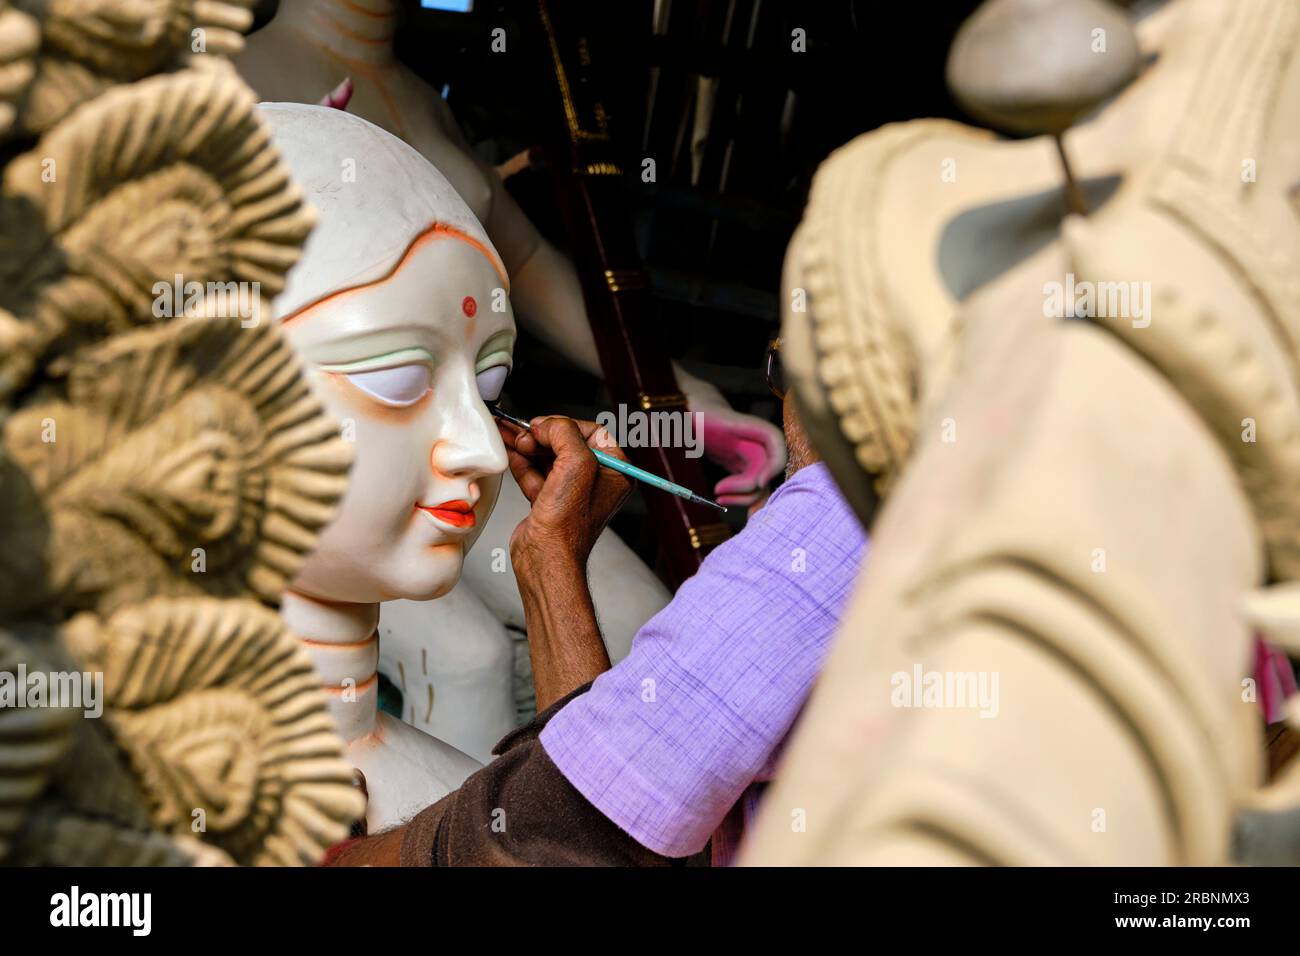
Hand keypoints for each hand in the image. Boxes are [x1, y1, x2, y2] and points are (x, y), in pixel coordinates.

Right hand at [499, 415, 631, 568]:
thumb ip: (564, 433)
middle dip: (542, 435)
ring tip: (509, 433)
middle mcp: (596, 482)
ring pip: (548, 457)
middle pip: (567, 443)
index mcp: (615, 472)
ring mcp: (571, 493)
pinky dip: (522, 461)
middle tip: (523, 432)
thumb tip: (547, 424)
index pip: (593, 432)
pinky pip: (535, 473)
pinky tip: (510, 451)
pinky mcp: (549, 502)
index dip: (566, 425)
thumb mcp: (575, 464)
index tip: (544, 426)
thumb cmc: (568, 523)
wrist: (546, 557)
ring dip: (528, 445)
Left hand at [674, 365, 786, 505]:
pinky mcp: (733, 458)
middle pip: (767, 466)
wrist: (676, 396)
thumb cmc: (672, 404)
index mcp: (734, 422)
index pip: (772, 437)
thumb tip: (657, 440)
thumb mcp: (669, 415)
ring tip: (718, 499)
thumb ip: (666, 427)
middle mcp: (744, 436)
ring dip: (746, 495)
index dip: (774, 461)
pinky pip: (746, 479)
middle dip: (752, 488)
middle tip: (719, 496)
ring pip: (759, 477)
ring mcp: (741, 448)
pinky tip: (724, 500)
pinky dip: (741, 494)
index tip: (758, 481)